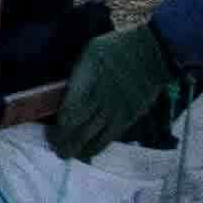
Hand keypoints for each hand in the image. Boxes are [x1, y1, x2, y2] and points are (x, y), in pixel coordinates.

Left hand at [55, 14, 184, 160]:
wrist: (152, 53)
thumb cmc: (119, 48)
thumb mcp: (91, 51)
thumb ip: (79, 73)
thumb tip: (66, 91)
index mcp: (87, 81)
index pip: (68, 111)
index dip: (58, 125)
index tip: (51, 132)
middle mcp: (99, 98)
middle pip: (77, 126)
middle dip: (63, 140)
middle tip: (55, 149)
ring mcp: (114, 110)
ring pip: (91, 135)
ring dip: (77, 147)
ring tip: (65, 154)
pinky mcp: (127, 117)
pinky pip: (109, 138)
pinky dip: (96, 147)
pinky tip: (87, 152)